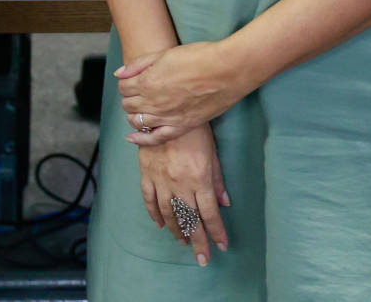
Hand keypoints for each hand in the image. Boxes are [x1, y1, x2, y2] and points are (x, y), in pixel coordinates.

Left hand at [116, 42, 249, 143]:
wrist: (226, 70)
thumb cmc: (197, 57)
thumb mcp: (164, 54)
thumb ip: (138, 64)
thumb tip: (119, 73)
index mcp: (147, 81)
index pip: (123, 87)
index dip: (126, 82)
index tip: (132, 80)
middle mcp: (153, 102)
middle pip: (128, 104)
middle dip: (129, 98)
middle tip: (138, 93)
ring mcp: (167, 117)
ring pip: (137, 121)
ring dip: (134, 115)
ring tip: (139, 109)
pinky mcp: (182, 126)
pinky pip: (156, 138)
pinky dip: (142, 139)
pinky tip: (133, 138)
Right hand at [137, 124, 230, 265]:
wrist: (164, 110)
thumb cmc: (193, 129)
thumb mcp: (212, 152)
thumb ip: (217, 180)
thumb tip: (224, 203)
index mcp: (199, 179)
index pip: (209, 214)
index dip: (216, 232)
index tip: (222, 246)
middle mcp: (179, 183)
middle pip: (189, 220)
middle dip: (198, 242)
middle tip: (202, 259)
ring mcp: (160, 180)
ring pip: (168, 213)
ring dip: (176, 230)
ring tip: (182, 242)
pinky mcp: (146, 173)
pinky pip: (149, 199)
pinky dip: (154, 214)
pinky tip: (160, 224)